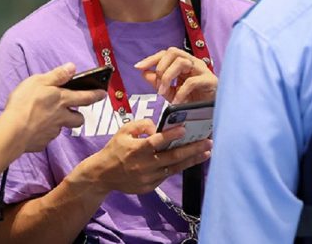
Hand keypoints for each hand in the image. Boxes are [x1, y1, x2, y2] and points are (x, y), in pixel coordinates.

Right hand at [3, 63, 106, 152]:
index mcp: (62, 99)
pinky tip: (33, 129)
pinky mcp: (42, 142)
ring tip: (47, 119)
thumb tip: (72, 67)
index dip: (96, 95)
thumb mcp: (39, 81)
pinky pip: (46, 137)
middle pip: (78, 119)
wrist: (13, 131)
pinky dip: (42, 133)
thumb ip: (57, 75)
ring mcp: (52, 131)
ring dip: (59, 124)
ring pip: (62, 128)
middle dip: (79, 116)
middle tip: (73, 112)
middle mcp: (61, 117)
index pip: (86, 97)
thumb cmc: (24, 104)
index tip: (103, 94)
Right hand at [74, 119, 212, 195]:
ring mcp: (148, 177)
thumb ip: (142, 125)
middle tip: (208, 142)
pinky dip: (179, 167)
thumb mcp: (124, 131)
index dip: (170, 136)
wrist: (103, 175)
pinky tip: (190, 160)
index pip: (156, 142)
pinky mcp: (150, 186)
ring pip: (174, 168)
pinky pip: (167, 175)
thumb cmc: (115, 149)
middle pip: (172, 157)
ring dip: (192, 160)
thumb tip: (159, 129)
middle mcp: (144, 165)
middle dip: (192, 149)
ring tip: (206, 152)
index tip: (185, 129)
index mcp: (136, 150)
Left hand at [134, 47, 216, 103]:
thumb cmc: (193, 101)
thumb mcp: (171, 93)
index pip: (166, 53)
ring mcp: (203, 70)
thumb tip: (144, 72)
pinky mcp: (211, 81)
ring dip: (168, 77)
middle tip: (158, 87)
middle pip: (173, 52)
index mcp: (184, 63)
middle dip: (161, 67)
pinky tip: (176, 102)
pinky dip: (180, 92)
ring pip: (181, 62)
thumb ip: (158, 82)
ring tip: (163, 93)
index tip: (138, 67)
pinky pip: (192, 81)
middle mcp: (193, 63)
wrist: (211, 115)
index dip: (151, 58)